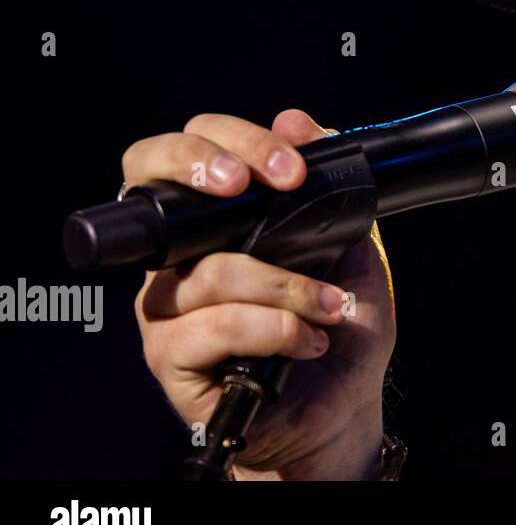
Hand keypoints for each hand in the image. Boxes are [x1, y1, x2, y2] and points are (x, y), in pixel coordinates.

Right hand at [128, 109, 395, 478]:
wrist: (344, 404)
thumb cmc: (339, 326)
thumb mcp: (354, 244)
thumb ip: (328, 185)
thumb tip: (297, 120)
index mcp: (214, 222)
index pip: (183, 152)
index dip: (228, 141)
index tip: (288, 166)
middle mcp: (179, 257)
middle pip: (153, 183)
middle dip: (208, 166)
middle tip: (274, 183)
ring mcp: (167, 306)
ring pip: (211, 270)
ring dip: (287, 286)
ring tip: (328, 308)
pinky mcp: (170, 357)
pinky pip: (213, 326)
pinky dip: (273, 329)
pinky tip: (306, 341)